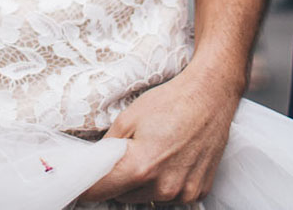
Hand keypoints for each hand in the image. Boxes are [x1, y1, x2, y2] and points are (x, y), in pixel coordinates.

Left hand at [80, 62, 241, 204]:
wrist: (209, 96)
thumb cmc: (170, 102)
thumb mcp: (128, 118)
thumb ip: (107, 149)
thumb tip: (93, 166)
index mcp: (142, 167)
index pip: (101, 191)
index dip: (89, 184)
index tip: (83, 182)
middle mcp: (164, 186)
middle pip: (124, 196)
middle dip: (120, 179)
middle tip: (129, 153)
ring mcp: (183, 192)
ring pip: (147, 196)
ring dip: (144, 182)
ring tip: (155, 151)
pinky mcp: (197, 191)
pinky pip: (171, 195)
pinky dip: (166, 182)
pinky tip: (172, 159)